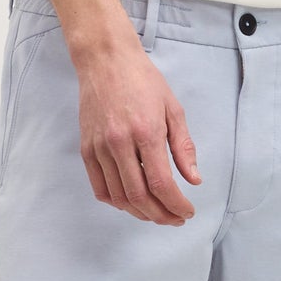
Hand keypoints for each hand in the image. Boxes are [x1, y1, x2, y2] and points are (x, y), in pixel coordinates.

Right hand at [75, 31, 201, 223]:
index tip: (187, 212)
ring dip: (140, 212)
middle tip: (175, 219)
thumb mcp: (173, 109)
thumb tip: (193, 179)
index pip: (161, 183)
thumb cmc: (142, 80)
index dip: (176, 205)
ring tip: (157, 213)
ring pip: (119, 196)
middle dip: (161, 215)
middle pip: (139, 196)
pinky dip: (116, 201)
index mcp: (146, 132)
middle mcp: (119, 143)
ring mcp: (100, 147)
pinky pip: (99, 187)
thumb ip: (183, 147)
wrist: (106, 61)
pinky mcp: (86, 149)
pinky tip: (131, 202)